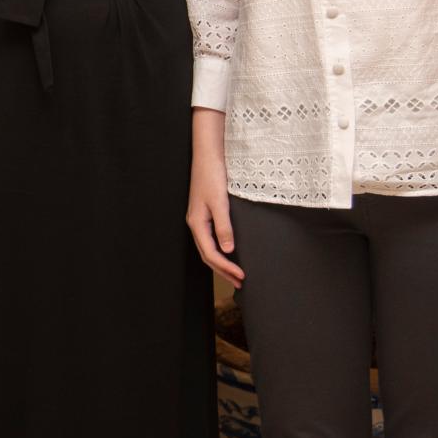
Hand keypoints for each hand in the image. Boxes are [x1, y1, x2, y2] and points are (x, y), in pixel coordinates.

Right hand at [187, 109, 243, 287]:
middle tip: (240, 282)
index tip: (241, 276)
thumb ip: (224, 227)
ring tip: (236, 273)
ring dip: (222, 262)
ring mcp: (199, 219)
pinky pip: (211, 239)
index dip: (225, 268)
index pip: (210, 253)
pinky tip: (229, 252)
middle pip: (207, 254)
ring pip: (208, 248)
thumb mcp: (220, 202)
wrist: (207, 156)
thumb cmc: (212, 176)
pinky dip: (220, 251)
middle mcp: (196, 223)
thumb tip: (228, 251)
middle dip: (223, 270)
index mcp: (197, 223)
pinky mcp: (205, 213)